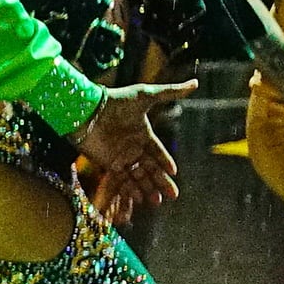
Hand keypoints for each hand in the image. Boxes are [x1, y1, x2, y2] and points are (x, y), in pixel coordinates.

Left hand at [72, 80, 198, 217]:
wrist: (87, 110)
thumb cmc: (116, 101)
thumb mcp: (146, 95)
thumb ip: (171, 92)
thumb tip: (196, 82)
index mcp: (144, 134)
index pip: (158, 152)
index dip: (166, 162)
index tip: (174, 173)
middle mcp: (133, 147)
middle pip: (150, 168)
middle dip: (160, 182)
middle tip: (172, 196)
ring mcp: (121, 157)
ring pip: (137, 177)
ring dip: (147, 189)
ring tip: (156, 202)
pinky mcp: (107, 164)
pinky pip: (122, 180)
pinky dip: (130, 190)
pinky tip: (139, 199)